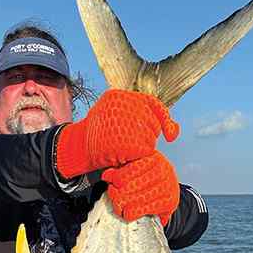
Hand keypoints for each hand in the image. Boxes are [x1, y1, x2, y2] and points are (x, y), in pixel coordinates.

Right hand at [56, 89, 178, 178]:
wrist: (77, 148)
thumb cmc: (99, 134)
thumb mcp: (117, 116)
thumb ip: (144, 117)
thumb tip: (175, 130)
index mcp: (119, 96)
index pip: (153, 104)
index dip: (164, 119)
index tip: (170, 134)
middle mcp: (122, 106)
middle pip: (152, 123)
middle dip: (147, 135)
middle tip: (127, 141)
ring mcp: (124, 123)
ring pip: (150, 137)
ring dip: (142, 146)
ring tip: (122, 147)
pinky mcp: (127, 142)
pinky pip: (145, 150)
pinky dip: (138, 156)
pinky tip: (124, 155)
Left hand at [102, 151, 179, 225]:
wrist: (168, 187)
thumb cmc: (146, 175)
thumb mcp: (132, 167)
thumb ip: (119, 170)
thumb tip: (107, 176)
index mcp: (152, 157)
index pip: (134, 167)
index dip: (120, 176)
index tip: (113, 182)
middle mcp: (163, 169)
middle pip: (134, 184)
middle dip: (118, 192)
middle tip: (112, 196)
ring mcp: (168, 186)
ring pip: (138, 198)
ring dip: (123, 204)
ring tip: (117, 206)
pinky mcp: (169, 201)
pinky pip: (146, 209)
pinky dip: (133, 213)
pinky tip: (128, 213)